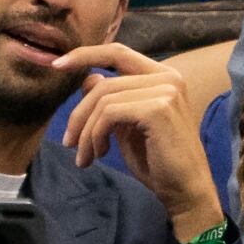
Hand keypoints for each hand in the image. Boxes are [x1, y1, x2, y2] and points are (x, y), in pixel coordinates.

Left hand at [53, 43, 222, 242]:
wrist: (185, 191)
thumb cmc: (158, 162)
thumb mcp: (127, 126)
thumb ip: (111, 100)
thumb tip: (88, 78)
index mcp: (163, 76)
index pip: (117, 52)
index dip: (85, 55)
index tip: (57, 64)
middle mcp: (168, 77)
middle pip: (104, 83)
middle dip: (78, 114)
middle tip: (68, 143)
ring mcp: (165, 91)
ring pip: (103, 100)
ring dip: (85, 132)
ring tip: (84, 156)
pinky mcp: (158, 109)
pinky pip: (109, 114)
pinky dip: (96, 135)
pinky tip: (100, 154)